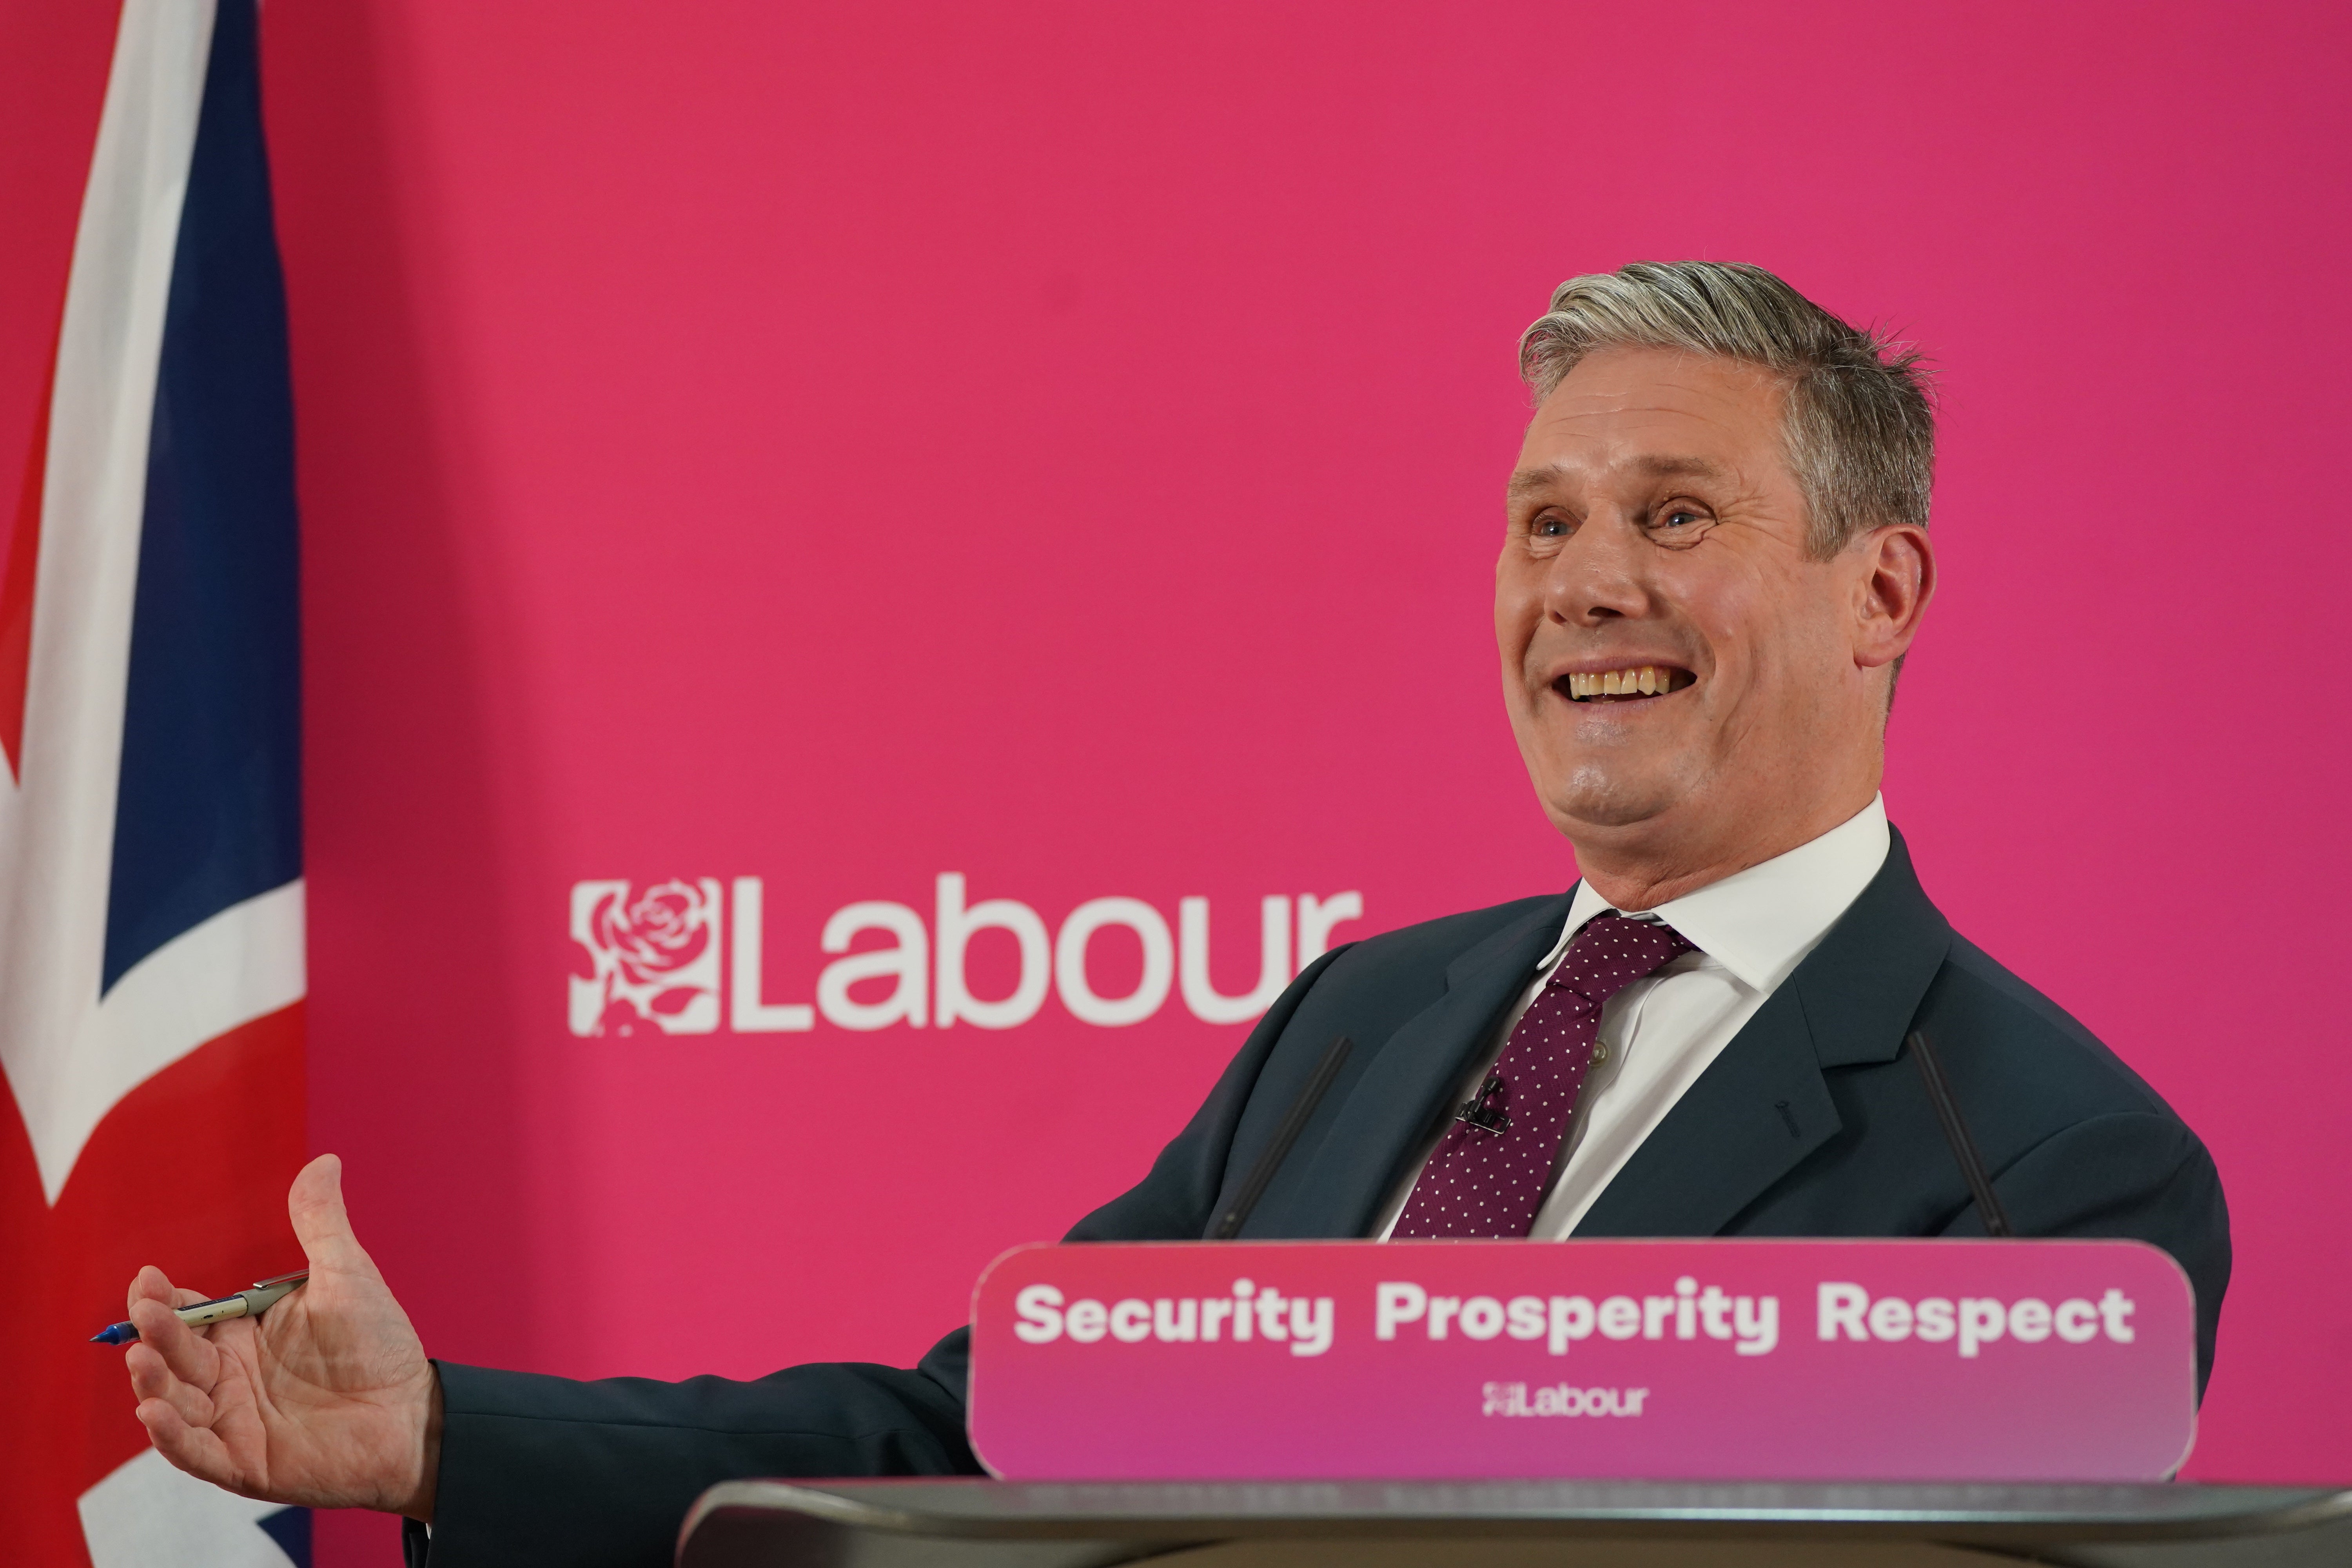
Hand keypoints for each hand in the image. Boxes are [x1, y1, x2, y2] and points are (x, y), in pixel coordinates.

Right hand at [124, 1154, 443, 1517]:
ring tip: (141, 1357)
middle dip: (157, 1332)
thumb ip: (322, 1225)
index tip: (148, 1276)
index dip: (164, 1298)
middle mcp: (227, 1375)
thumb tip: (324, 1160)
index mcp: (242, 1332)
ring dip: (153, 1381)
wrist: (413, 1414)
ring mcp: (230, 1419)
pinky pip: (194, 1450)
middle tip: (145, 1311)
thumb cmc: (379, 1345)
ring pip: (174, 1401)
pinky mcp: (242, 1461)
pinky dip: (170, 1435)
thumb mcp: (347, 1277)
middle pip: (177, 1353)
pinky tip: (154, 1412)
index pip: (189, 1312)